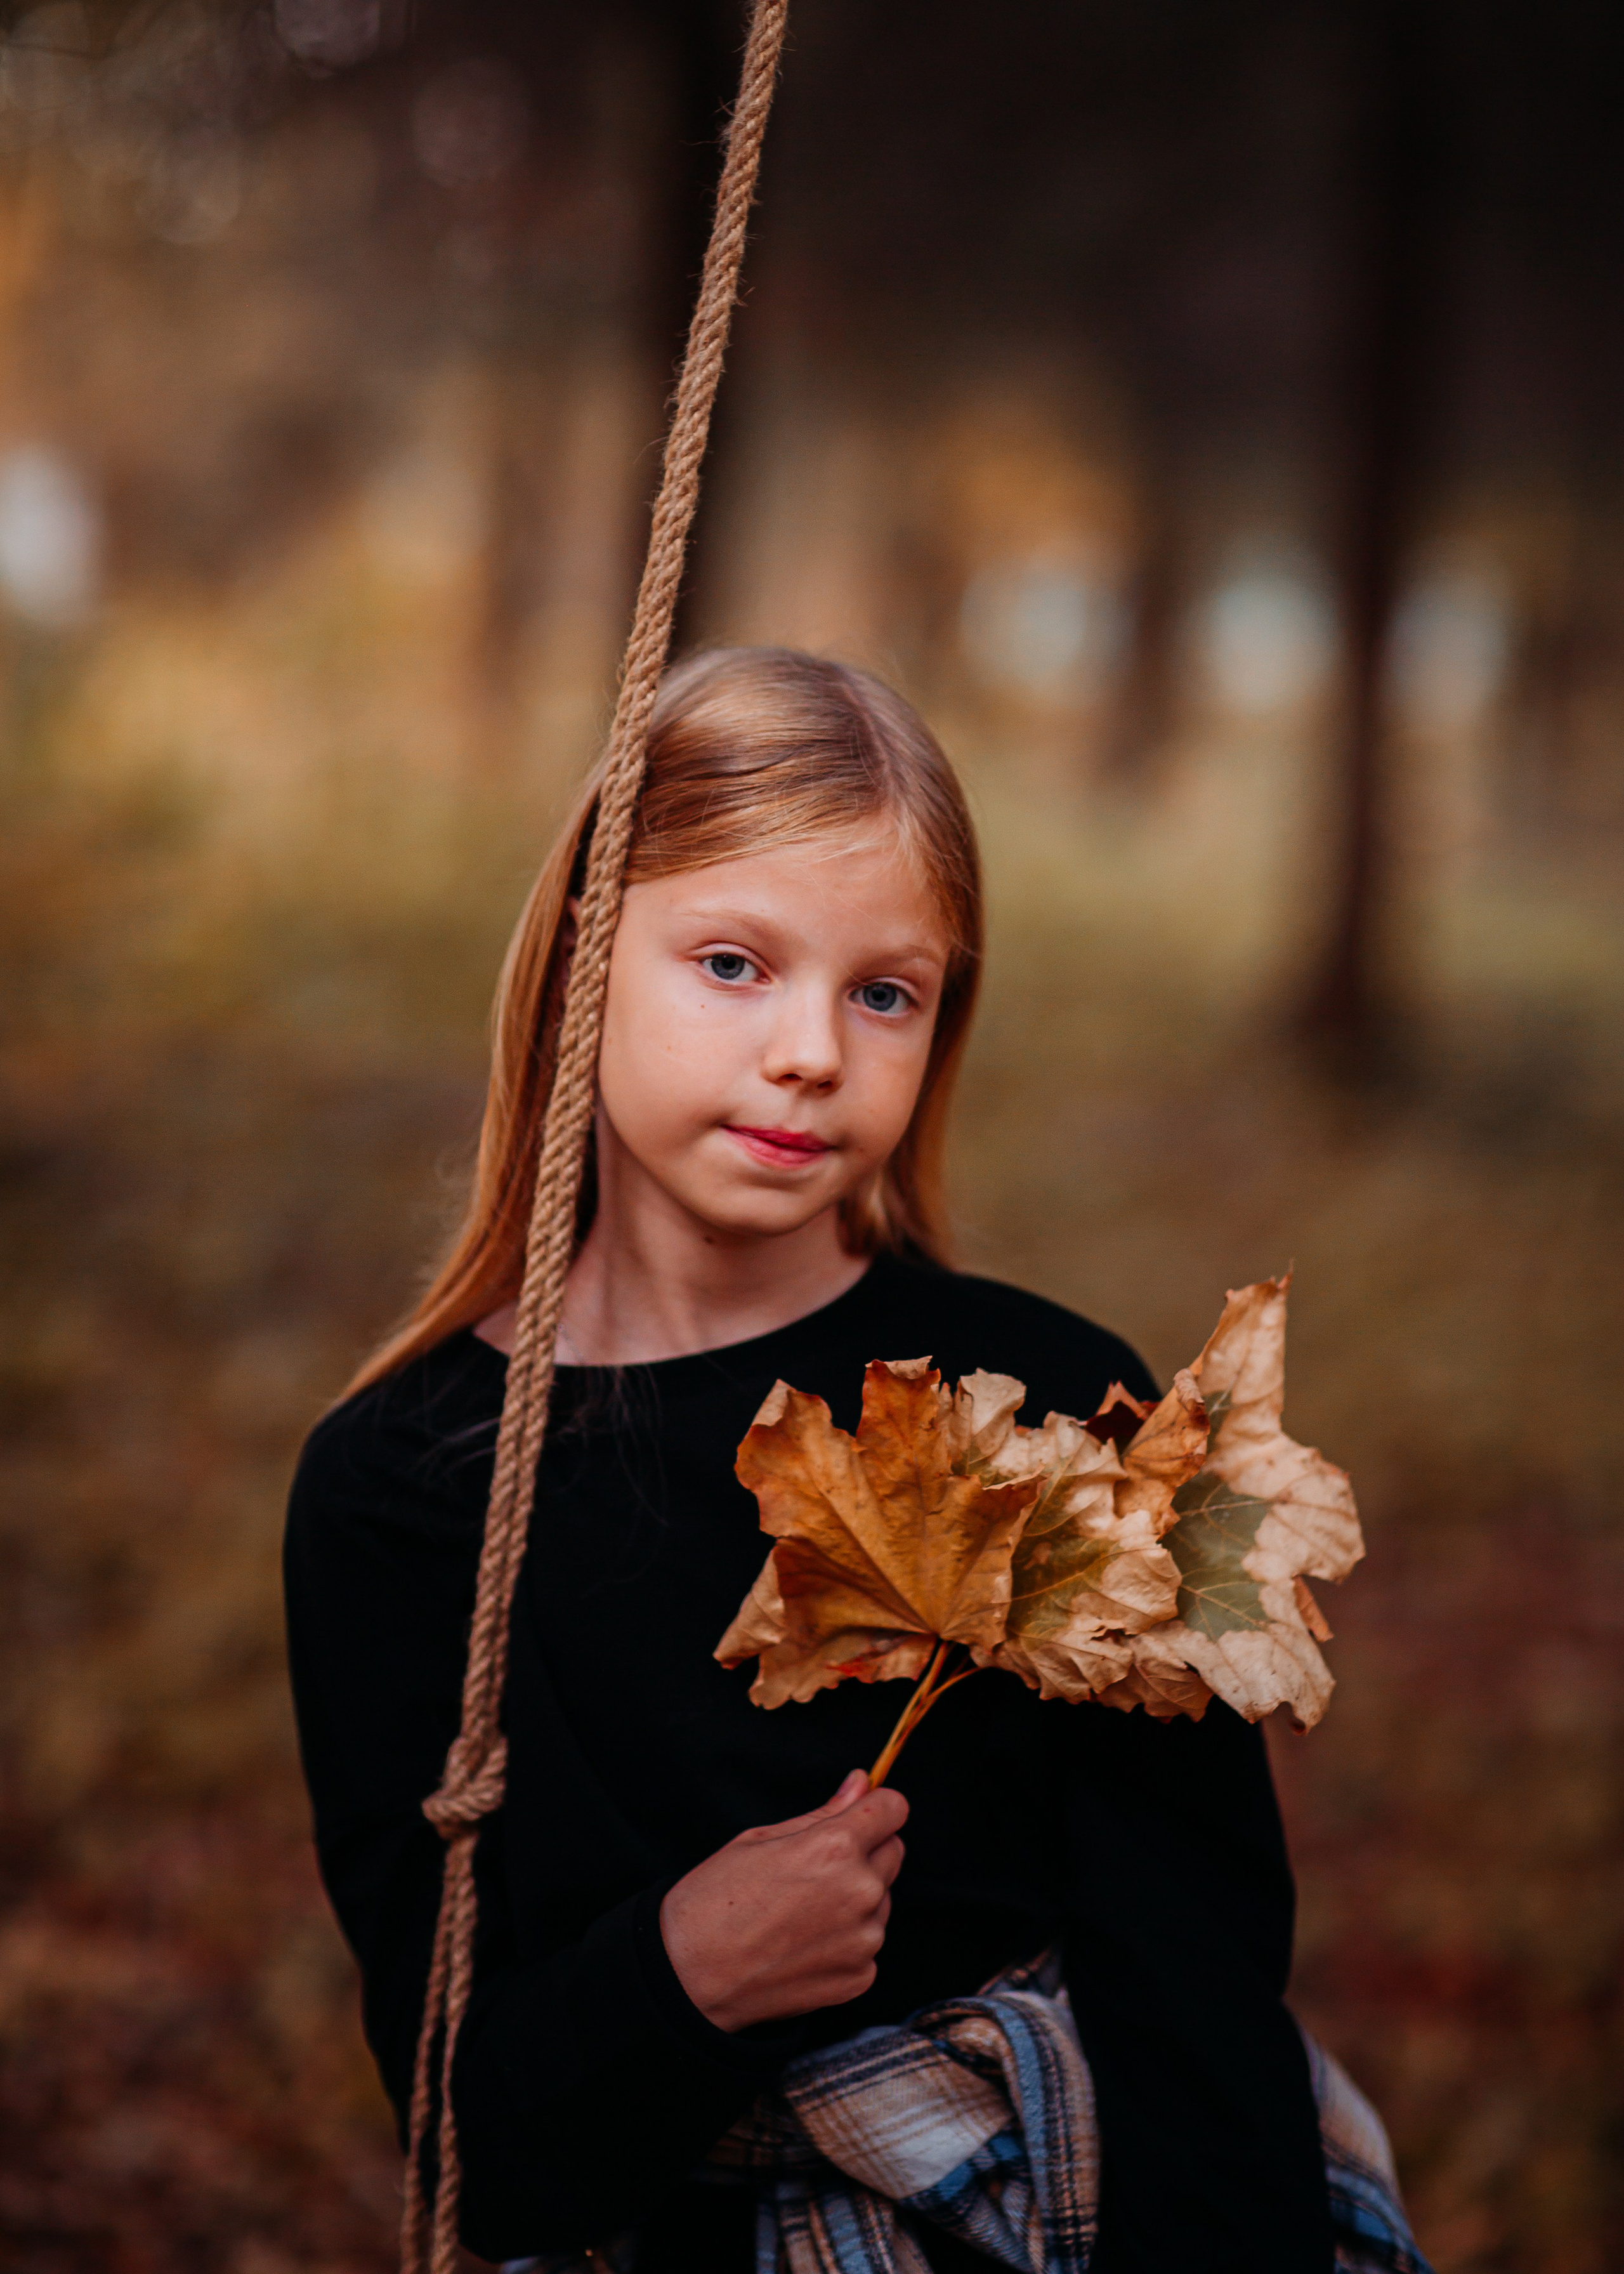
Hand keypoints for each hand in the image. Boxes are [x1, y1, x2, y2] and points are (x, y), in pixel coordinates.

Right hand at [659, 1770, 908, 2032]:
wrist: (689, 1976)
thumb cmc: (714, 1899)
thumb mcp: (761, 1839)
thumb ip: (823, 1813)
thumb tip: (862, 1782)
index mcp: (835, 1847)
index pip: (894, 1808)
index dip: (877, 1807)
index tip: (861, 1816)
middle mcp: (859, 1891)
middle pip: (894, 1852)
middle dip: (866, 1852)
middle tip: (816, 1868)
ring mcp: (863, 1940)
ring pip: (881, 1901)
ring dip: (856, 1899)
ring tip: (802, 1913)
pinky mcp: (860, 1977)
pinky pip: (867, 1945)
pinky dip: (845, 1941)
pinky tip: (803, 1945)